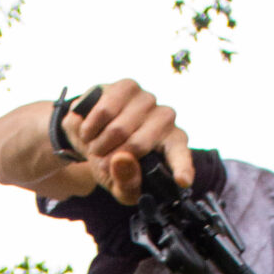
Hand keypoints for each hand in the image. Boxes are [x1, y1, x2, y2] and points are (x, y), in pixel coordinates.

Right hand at [66, 78, 194, 204]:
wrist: (91, 134)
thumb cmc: (113, 164)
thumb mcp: (120, 187)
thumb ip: (126, 184)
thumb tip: (123, 160)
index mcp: (172, 147)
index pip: (181, 156)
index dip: (182, 169)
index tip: (182, 181)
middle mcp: (166, 119)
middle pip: (137, 145)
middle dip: (111, 160)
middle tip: (102, 163)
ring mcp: (148, 100)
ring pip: (118, 129)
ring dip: (98, 144)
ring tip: (97, 146)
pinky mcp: (128, 87)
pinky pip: (104, 111)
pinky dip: (90, 127)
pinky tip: (90, 130)